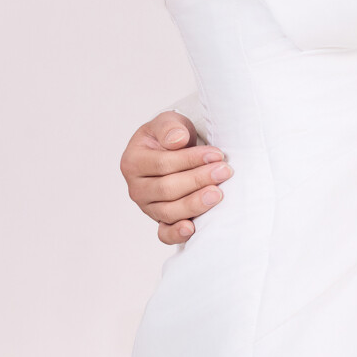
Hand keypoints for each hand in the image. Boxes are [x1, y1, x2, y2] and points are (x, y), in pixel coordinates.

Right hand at [120, 112, 232, 245]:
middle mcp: (136, 188)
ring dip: (195, 204)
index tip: (217, 154)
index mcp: (132, 162)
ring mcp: (147, 207)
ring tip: (218, 194)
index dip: (191, 160)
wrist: (174, 152)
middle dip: (198, 180)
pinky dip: (176, 234)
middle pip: (167, 189)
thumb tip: (177, 140)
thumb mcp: (168, 122)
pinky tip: (191, 229)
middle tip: (224, 172)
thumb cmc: (172, 137)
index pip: (163, 164)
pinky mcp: (159, 221)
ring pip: (169, 212)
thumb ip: (169, 127)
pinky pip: (164, 234)